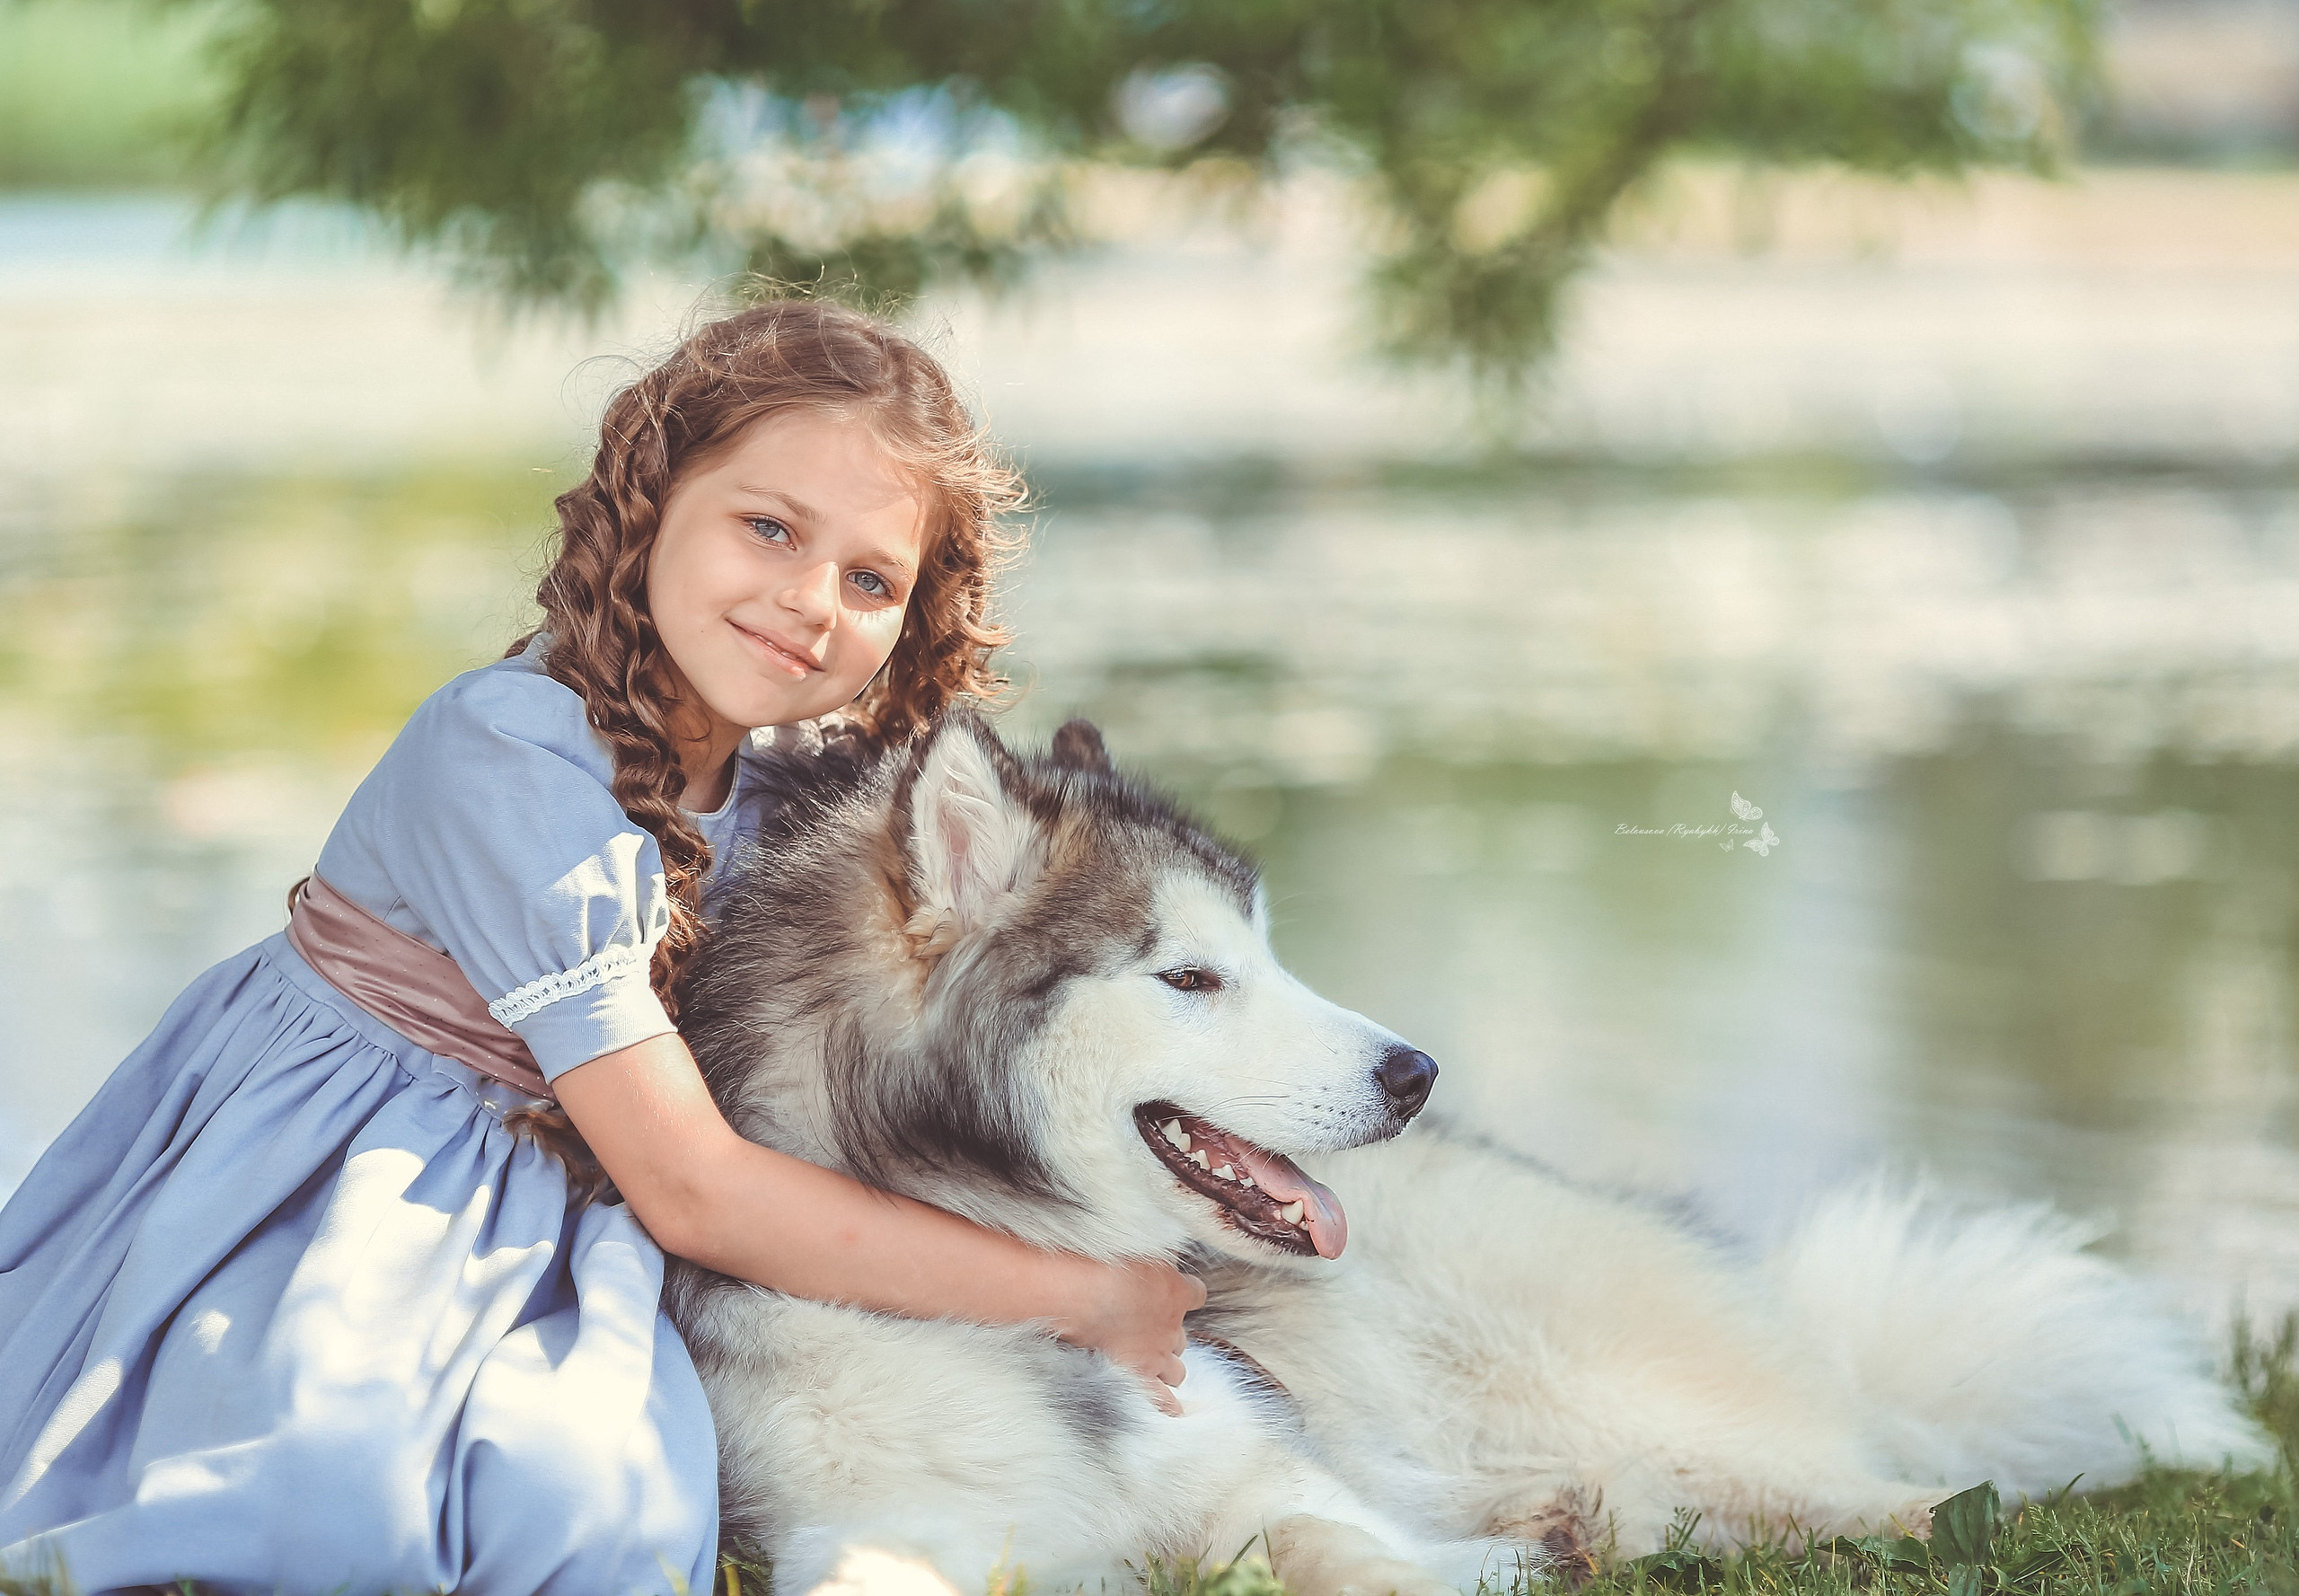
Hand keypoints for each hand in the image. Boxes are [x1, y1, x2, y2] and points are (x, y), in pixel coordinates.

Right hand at [1049, 1256, 1206, 1415]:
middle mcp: (1170, 1327)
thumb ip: (1158, 1255)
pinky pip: (1161, 1400)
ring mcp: (1155, 1356)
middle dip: (1168, 1335)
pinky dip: (1168, 1406)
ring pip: (1176, 1370)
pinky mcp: (1136, 1376)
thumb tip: (1167, 1255)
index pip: (1197, 1294)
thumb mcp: (1140, 1247)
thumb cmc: (1102, 1263)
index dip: (1187, 1294)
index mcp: (1176, 1292)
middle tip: (1148, 1330)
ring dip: (1166, 1366)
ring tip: (1152, 1364)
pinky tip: (1172, 1410)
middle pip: (1181, 1337)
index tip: (1177, 1293)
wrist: (1077, 1293)